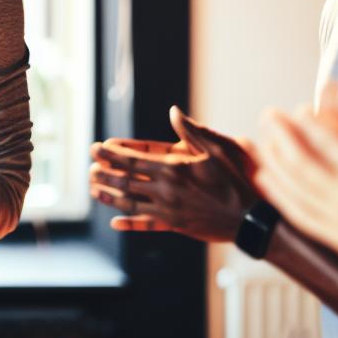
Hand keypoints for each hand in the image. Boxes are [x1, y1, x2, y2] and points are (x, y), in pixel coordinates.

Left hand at [89, 106, 259, 241]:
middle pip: (127, 181)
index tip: (96, 149)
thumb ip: (191, 131)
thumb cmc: (234, 180)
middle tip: (89, 169)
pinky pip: (146, 224)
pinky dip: (129, 224)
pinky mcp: (175, 225)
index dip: (111, 155)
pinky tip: (114, 223)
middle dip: (105, 174)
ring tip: (94, 190)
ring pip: (131, 202)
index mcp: (173, 168)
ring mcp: (168, 209)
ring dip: (110, 196)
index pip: (133, 159)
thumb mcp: (216, 149)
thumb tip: (174, 111)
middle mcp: (166, 189)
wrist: (249, 217)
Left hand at [256, 91, 337, 296]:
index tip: (299, 106)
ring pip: (292, 187)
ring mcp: (337, 222)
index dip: (307, 121)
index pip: (325, 140)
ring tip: (259, 140)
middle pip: (299, 161)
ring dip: (272, 160)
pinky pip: (297, 214)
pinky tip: (265, 179)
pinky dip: (277, 195)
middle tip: (269, 114)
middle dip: (280, 135)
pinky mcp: (336, 240)